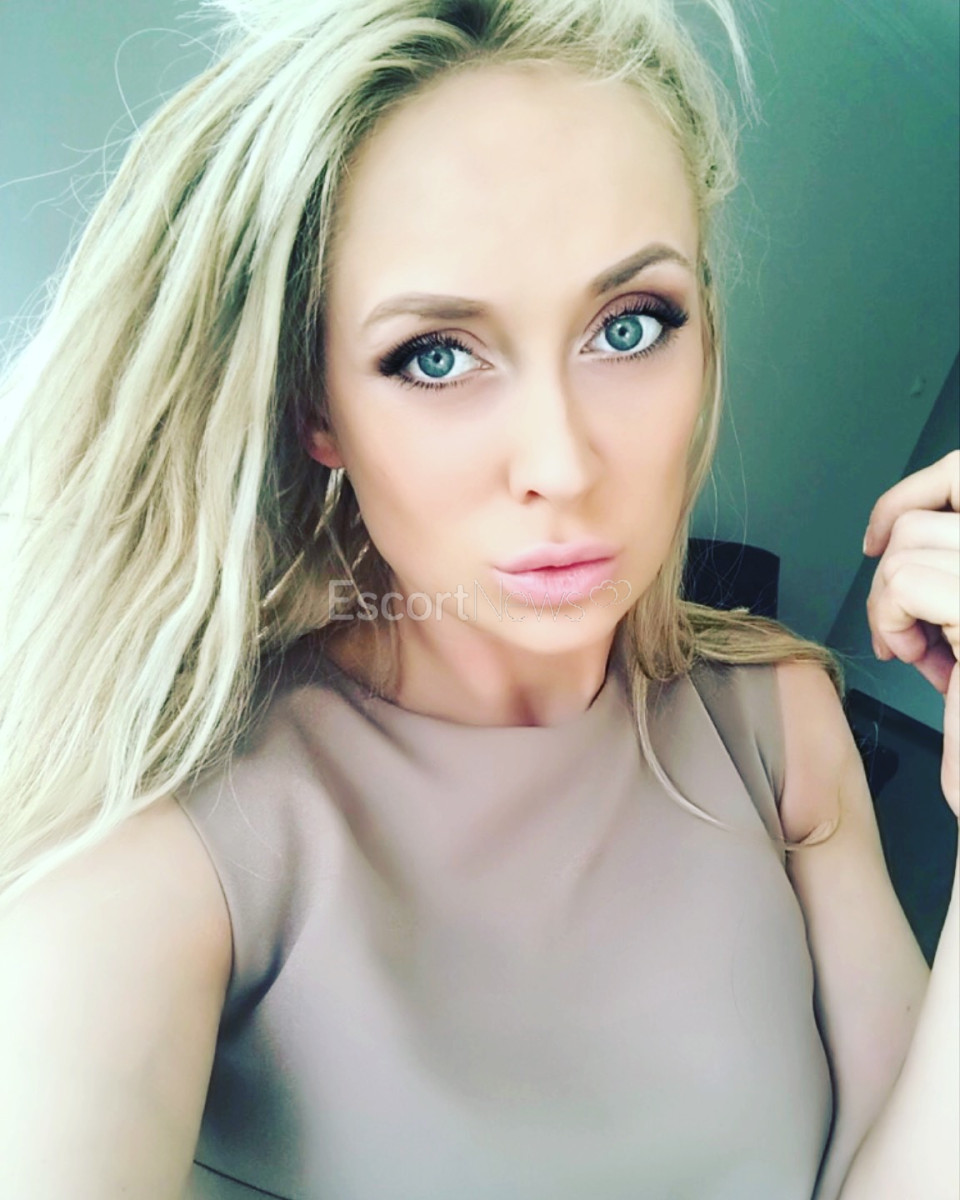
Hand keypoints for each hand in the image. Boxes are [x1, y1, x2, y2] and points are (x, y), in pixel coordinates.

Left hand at [862, 449, 959, 816]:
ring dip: (891, 596)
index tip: (879, 535)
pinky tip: (914, 659)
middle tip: (888, 586)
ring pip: (912, 539)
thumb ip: (954, 570)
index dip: (919, 489)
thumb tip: (908, 521)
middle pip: (954, 481)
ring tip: (917, 646)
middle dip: (899, 527)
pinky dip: (889, 617)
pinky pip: (903, 579)